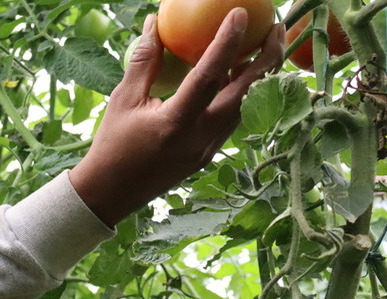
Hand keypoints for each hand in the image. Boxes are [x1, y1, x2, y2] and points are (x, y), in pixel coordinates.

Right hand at [69, 9, 285, 224]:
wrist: (112, 193)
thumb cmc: (112, 145)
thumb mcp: (123, 100)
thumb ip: (144, 62)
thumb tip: (155, 23)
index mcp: (176, 123)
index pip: (209, 76)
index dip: (227, 42)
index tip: (239, 13)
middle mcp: (200, 137)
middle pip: (248, 93)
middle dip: (268, 57)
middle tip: (275, 26)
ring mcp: (209, 148)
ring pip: (247, 107)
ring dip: (260, 75)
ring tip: (263, 46)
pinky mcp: (209, 154)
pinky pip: (234, 119)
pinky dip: (242, 93)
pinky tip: (239, 75)